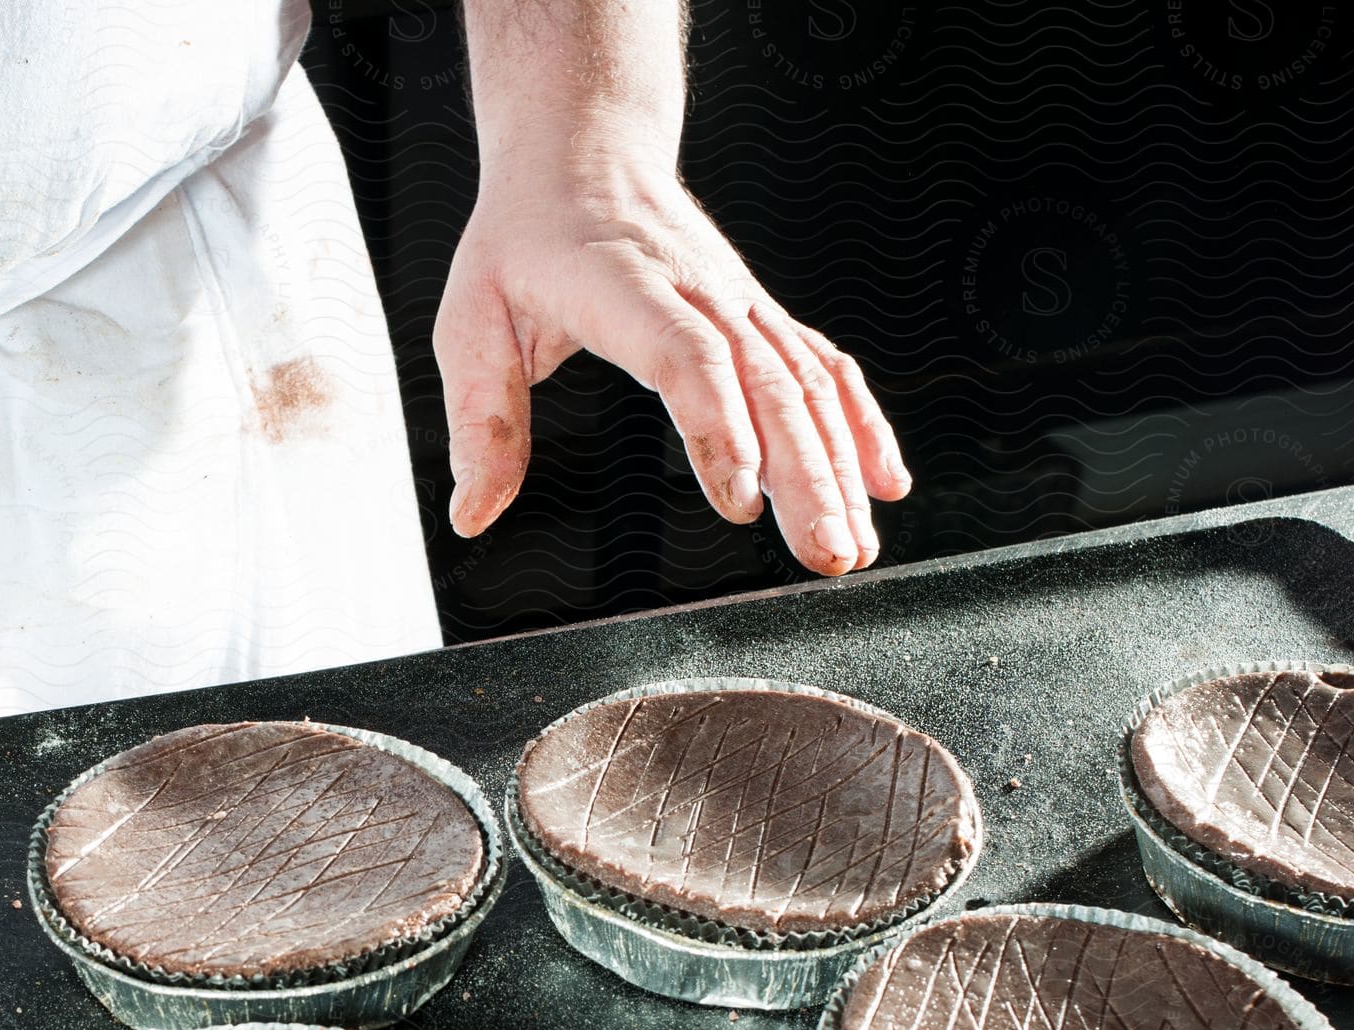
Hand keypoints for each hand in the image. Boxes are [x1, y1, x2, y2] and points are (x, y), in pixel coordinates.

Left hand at [434, 159, 910, 574]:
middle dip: (807, 476)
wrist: (583, 150)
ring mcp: (741, 304)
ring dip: (841, 469)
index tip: (741, 501)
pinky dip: (862, 426)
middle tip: (825, 554)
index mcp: (626, 288)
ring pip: (808, 385)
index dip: (721, 427)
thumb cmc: (522, 241)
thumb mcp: (469, 324)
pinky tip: (883, 486)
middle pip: (769, 385)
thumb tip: (471, 515)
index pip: (686, 357)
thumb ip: (480, 422)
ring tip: (853, 548)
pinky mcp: (760, 318)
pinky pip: (825, 369)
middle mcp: (701, 293)